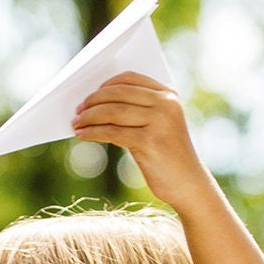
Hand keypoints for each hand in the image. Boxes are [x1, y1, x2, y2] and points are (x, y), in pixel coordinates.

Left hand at [69, 74, 199, 204]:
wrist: (188, 184)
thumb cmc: (168, 156)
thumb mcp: (159, 126)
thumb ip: (139, 111)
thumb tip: (99, 104)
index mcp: (168, 95)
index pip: (131, 78)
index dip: (106, 84)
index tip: (90, 94)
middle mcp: (165, 104)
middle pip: (119, 93)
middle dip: (93, 100)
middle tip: (77, 109)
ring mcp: (159, 122)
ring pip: (113, 112)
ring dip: (89, 117)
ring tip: (76, 123)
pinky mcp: (149, 141)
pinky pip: (113, 132)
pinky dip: (93, 132)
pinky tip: (82, 135)